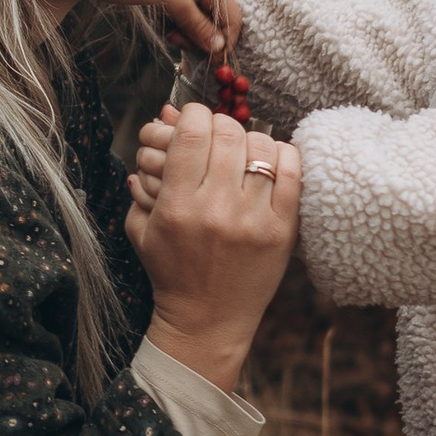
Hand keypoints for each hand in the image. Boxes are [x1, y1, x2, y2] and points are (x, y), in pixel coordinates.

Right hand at [125, 100, 300, 388]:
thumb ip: (144, 177)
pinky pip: (292, 171)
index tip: (193, 122)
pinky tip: (270, 161)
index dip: (193, 115)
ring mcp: (253, 220)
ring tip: (242, 152)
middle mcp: (216, 209)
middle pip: (227, 133)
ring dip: (250, 140)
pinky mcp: (282, 231)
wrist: (207, 320)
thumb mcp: (142, 227)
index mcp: (178, 206)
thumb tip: (162, 119)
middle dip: (219, 125)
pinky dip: (283, 154)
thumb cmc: (171, 272)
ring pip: (261, 146)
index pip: (193, 133)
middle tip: (217, 137)